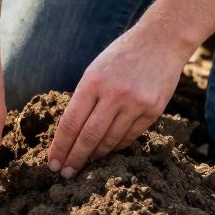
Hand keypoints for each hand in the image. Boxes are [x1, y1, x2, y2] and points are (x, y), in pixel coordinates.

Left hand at [48, 24, 189, 177]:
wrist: (161, 40)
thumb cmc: (121, 55)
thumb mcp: (95, 70)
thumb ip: (85, 99)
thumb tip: (70, 134)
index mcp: (93, 82)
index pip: (71, 123)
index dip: (60, 147)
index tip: (52, 163)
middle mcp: (114, 94)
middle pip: (89, 137)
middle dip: (74, 159)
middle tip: (64, 174)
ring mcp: (136, 103)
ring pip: (110, 141)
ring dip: (95, 156)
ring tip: (85, 164)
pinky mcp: (153, 110)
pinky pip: (130, 137)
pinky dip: (116, 147)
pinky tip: (107, 152)